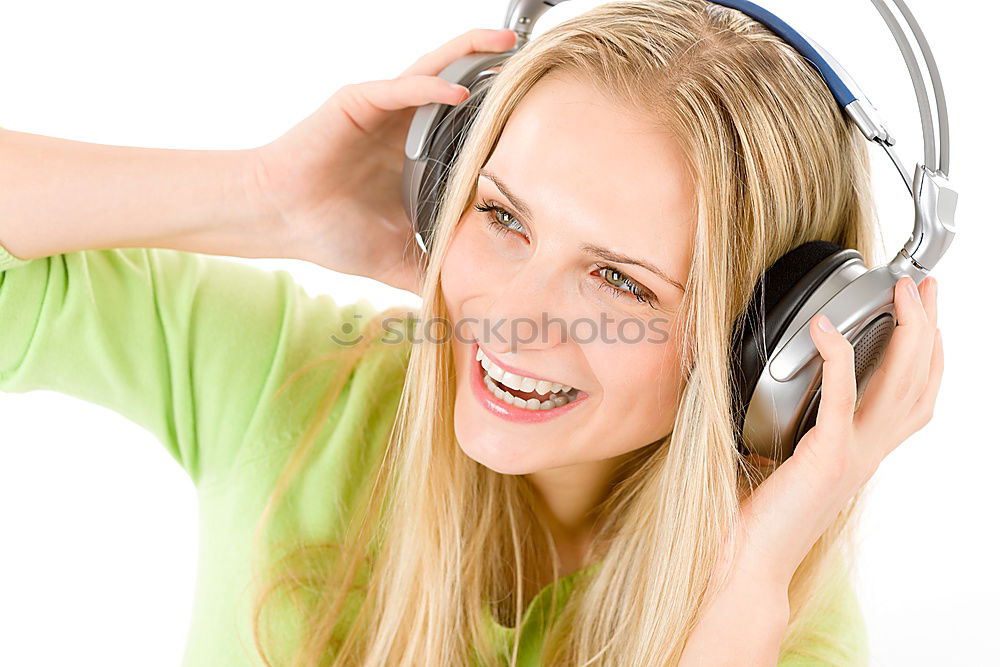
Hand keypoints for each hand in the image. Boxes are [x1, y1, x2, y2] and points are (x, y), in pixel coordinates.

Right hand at [248, 28, 517, 293]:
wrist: (281, 220)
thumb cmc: (331, 233)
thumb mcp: (397, 259)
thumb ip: (431, 271)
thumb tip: (464, 306)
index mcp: (418, 154)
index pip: (468, 129)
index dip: (500, 120)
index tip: (540, 120)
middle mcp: (405, 125)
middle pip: (459, 87)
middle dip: (495, 71)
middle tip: (535, 63)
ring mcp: (383, 110)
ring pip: (433, 72)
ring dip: (470, 55)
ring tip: (507, 45)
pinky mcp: (357, 102)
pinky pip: (399, 88)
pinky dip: (428, 88)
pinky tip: (457, 92)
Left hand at [683, 276, 942, 663]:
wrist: (753, 561)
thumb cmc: (764, 516)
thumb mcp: (792, 463)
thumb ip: (805, 432)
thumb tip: (790, 399)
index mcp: (864, 452)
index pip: (915, 397)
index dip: (927, 353)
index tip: (923, 313)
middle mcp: (870, 453)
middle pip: (921, 383)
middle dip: (929, 328)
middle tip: (925, 287)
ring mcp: (854, 456)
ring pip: (900, 385)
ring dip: (905, 332)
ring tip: (901, 293)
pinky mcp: (827, 457)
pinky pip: (843, 398)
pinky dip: (838, 358)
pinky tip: (826, 329)